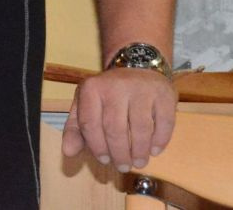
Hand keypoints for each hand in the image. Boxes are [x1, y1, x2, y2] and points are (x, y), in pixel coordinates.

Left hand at [62, 68, 176, 171]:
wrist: (138, 66)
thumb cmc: (109, 92)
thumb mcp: (86, 103)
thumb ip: (76, 128)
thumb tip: (68, 152)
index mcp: (92, 89)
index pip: (89, 124)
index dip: (96, 146)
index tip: (104, 160)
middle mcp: (116, 87)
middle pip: (115, 129)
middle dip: (120, 154)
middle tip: (123, 166)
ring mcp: (142, 90)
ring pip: (141, 128)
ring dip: (140, 151)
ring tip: (139, 162)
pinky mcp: (164, 94)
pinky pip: (164, 123)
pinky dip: (160, 140)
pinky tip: (154, 150)